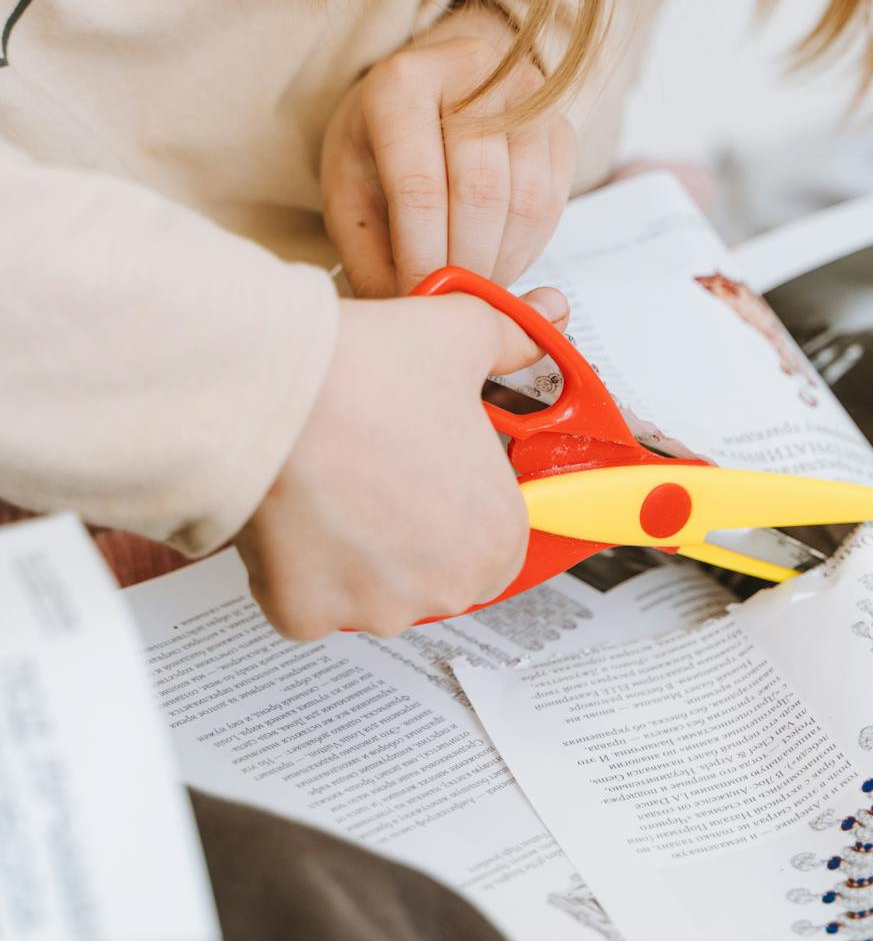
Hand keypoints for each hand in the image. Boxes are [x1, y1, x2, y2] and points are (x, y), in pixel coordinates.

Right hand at [237, 287, 566, 638]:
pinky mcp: (306, 615)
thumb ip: (508, 343)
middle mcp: (442, 586)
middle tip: (382, 475)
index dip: (465, 506)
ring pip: (371, 589)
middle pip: (436, 571)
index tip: (438, 481)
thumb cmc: (361, 377)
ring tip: (336, 486)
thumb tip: (537, 325)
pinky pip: (309, 601)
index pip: (496, 543)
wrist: (267, 392)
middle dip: (412, 533)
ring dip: (357, 552)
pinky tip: (297, 515)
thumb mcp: (459, 335)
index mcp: (495, 536)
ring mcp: (373, 608)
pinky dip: (299, 567)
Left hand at [321, 4, 577, 295]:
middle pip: (481, 193)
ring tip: (475, 285)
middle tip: (454, 304)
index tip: (424, 302)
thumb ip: (371, 255)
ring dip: (503, 262)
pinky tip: (499, 259)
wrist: (431, 86)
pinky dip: (528, 248)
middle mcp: (469, 74)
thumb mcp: (350, 189)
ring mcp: (524, 95)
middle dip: (469, 265)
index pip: (420, 187)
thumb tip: (411, 313)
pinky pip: (553, 203)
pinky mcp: (559, 124)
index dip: (425, 257)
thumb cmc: (381, 140)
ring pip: (527, 201)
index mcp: (400, 85)